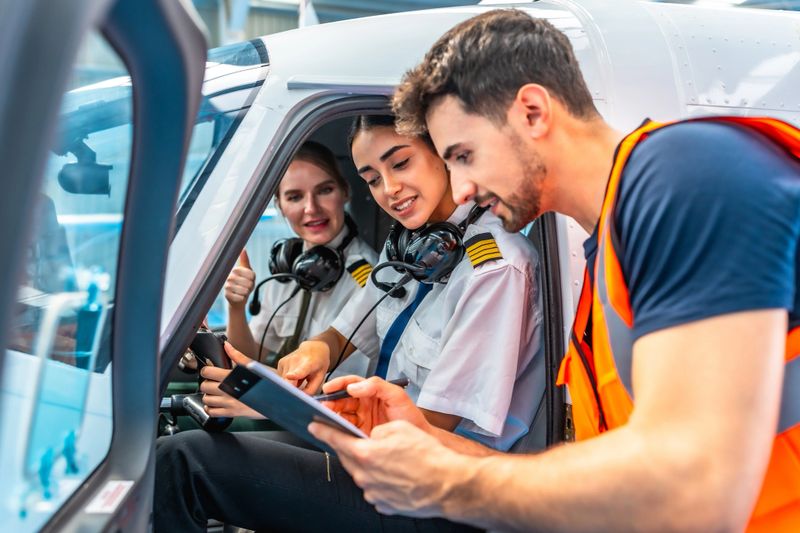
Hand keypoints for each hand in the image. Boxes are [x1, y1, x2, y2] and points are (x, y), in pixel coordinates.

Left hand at [198, 342, 263, 418]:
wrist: (279, 397)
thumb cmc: (269, 381)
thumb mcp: (253, 365)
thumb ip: (236, 356)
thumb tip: (226, 345)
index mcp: (232, 376)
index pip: (207, 372)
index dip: (206, 370)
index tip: (209, 371)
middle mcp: (229, 390)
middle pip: (204, 386)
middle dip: (207, 383)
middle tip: (213, 382)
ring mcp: (230, 403)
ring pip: (206, 400)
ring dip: (209, 396)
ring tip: (216, 393)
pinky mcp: (232, 413)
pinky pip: (212, 412)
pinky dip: (211, 408)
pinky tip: (217, 404)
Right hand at [224, 250, 255, 307]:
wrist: (237, 298)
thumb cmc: (244, 282)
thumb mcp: (247, 270)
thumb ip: (245, 260)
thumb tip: (243, 249)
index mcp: (235, 270)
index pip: (250, 274)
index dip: (252, 278)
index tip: (249, 279)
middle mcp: (229, 277)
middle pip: (248, 283)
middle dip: (250, 286)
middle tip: (246, 286)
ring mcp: (227, 287)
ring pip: (245, 291)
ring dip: (246, 292)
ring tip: (242, 291)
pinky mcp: (227, 296)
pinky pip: (241, 298)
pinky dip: (243, 298)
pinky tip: (239, 296)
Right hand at [276, 340, 329, 393]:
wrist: (314, 348)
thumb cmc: (318, 363)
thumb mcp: (320, 377)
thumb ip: (311, 389)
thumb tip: (300, 398)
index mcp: (309, 364)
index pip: (301, 370)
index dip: (295, 374)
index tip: (289, 376)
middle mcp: (295, 360)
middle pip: (288, 382)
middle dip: (292, 390)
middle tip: (301, 389)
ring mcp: (286, 361)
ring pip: (284, 382)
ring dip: (291, 384)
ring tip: (301, 377)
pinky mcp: (280, 363)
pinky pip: (282, 378)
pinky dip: (288, 380)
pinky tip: (295, 375)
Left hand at [309, 420, 470, 516]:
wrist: (447, 484)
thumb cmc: (428, 455)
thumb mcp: (399, 428)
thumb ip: (378, 431)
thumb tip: (373, 437)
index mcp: (366, 453)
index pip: (336, 440)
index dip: (323, 431)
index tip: (314, 426)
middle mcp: (365, 476)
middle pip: (348, 458)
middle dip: (347, 446)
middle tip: (349, 438)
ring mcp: (374, 493)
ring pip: (362, 473)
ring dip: (367, 463)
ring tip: (385, 457)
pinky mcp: (384, 504)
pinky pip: (375, 487)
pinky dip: (380, 478)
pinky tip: (395, 473)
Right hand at [321, 376, 431, 434]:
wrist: (420, 440)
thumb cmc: (411, 417)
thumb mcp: (397, 396)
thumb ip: (377, 386)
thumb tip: (354, 386)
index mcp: (371, 392)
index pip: (350, 384)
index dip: (338, 385)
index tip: (328, 388)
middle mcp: (364, 404)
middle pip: (342, 400)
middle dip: (331, 401)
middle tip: (323, 406)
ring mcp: (361, 419)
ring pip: (341, 414)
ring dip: (331, 415)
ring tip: (324, 417)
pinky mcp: (360, 434)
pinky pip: (345, 430)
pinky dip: (336, 429)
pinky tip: (332, 429)